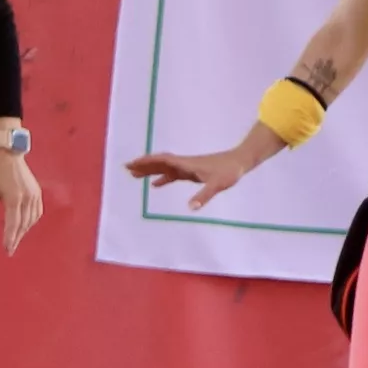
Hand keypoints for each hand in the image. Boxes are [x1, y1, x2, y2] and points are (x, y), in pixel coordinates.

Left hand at [0, 143, 47, 254]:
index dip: (10, 237)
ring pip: (31, 219)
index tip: (7, 249)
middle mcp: (27, 198)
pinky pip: (37, 211)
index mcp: (14, 198)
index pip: (12, 224)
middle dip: (16, 238)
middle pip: (23, 224)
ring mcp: (34, 195)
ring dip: (24, 230)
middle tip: (10, 249)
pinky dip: (32, 221)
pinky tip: (26, 226)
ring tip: (16, 239)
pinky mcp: (37, 192)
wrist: (9, 153)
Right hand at [122, 142, 260, 211]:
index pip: (163, 160)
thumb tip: (191, 208)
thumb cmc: (229, 171)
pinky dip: (162, 178)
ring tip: (134, 175)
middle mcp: (184, 164)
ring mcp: (188, 168)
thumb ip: (204, 195)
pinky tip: (156, 185)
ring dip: (150, 170)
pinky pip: (173, 174)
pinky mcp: (192, 172)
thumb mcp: (217, 185)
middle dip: (143, 165)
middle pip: (160, 163)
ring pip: (164, 168)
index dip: (147, 162)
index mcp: (186, 164)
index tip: (133, 164)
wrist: (240, 161)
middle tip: (126, 168)